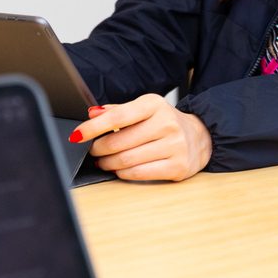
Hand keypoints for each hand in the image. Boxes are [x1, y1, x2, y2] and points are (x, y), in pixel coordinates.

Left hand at [70, 94, 211, 181]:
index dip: (93, 127)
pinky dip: (123, 173)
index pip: (118, 116)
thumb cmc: (165, 122)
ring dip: (108, 164)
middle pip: (119, 142)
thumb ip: (118, 110)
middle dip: (99, 149)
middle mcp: (167, 123)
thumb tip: (92, 113)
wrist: (200, 136)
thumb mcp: (145, 109)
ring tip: (104, 161)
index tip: (77, 135)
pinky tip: (120, 169)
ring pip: (127, 160)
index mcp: (155, 104)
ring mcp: (174, 146)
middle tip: (93, 151)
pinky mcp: (178, 166)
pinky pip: (140, 173)